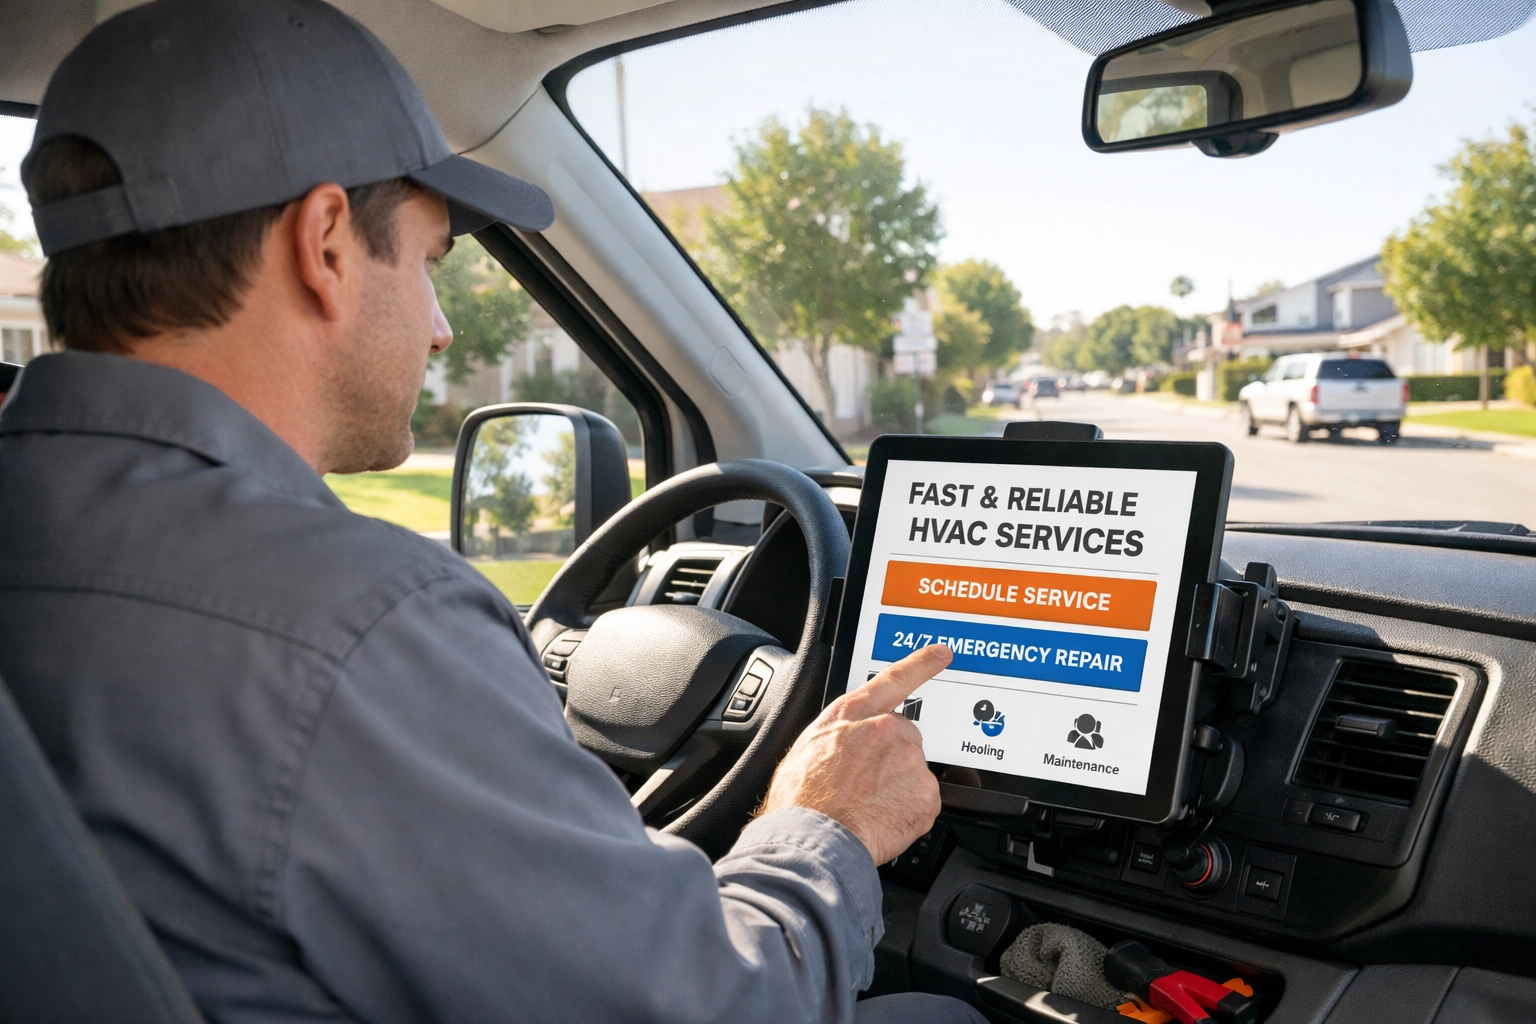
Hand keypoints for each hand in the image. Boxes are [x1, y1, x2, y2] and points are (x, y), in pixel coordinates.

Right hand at [762, 644, 949, 864]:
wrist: (814, 837)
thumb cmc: (802, 799)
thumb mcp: (808, 748)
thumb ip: (838, 736)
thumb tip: (844, 745)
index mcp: (854, 714)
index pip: (894, 679)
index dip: (921, 663)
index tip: (942, 653)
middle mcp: (886, 729)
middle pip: (905, 738)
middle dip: (892, 759)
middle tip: (865, 785)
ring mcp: (909, 760)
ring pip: (913, 773)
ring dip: (898, 788)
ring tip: (867, 807)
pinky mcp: (925, 793)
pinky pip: (922, 803)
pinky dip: (908, 814)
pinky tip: (882, 820)